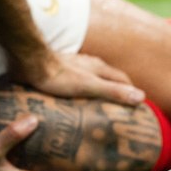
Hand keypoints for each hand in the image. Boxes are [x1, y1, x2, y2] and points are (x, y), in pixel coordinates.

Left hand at [20, 52, 144, 106]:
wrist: (29, 63)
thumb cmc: (58, 76)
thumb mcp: (89, 86)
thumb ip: (113, 91)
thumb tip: (141, 97)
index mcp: (99, 68)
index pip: (122, 79)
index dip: (131, 91)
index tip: (137, 105)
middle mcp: (89, 64)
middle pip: (109, 77)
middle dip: (117, 90)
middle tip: (121, 107)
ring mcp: (74, 66)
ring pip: (92, 78)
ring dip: (99, 89)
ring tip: (100, 105)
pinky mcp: (59, 70)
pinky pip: (77, 80)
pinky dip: (83, 90)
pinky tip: (75, 99)